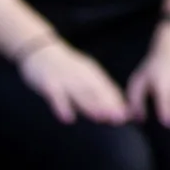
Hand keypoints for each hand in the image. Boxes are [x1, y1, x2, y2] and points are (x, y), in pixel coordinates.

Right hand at [15, 38, 132, 125]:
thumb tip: (118, 106)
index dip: (117, 102)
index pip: (107, 88)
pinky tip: (68, 118)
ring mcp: (64, 79)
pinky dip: (62, 107)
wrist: (41, 50)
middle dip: (108, 105)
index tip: (128, 115)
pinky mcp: (49, 83)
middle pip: (96, 91)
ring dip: (91, 106)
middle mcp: (80, 75)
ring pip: (79, 93)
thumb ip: (99, 90)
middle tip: (119, 119)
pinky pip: (56, 96)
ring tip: (101, 118)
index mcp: (91, 73)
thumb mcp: (84, 75)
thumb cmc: (66, 68)